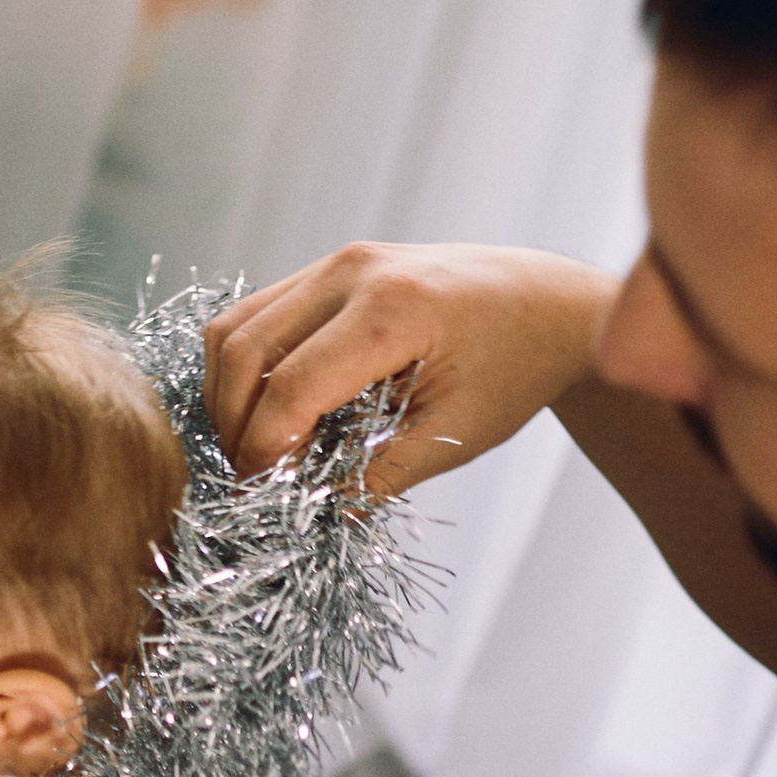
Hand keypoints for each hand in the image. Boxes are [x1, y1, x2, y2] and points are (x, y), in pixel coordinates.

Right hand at [204, 242, 618, 500]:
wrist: (548, 304)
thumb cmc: (515, 368)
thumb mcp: (456, 433)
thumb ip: (380, 476)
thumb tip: (311, 514)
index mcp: (393, 310)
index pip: (292, 385)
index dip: (264, 446)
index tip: (262, 492)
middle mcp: (353, 271)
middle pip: (246, 348)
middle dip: (233, 422)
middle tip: (249, 477)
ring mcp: (335, 262)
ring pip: (235, 326)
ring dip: (228, 391)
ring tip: (250, 444)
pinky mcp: (328, 267)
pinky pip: (256, 313)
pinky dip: (244, 364)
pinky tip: (265, 407)